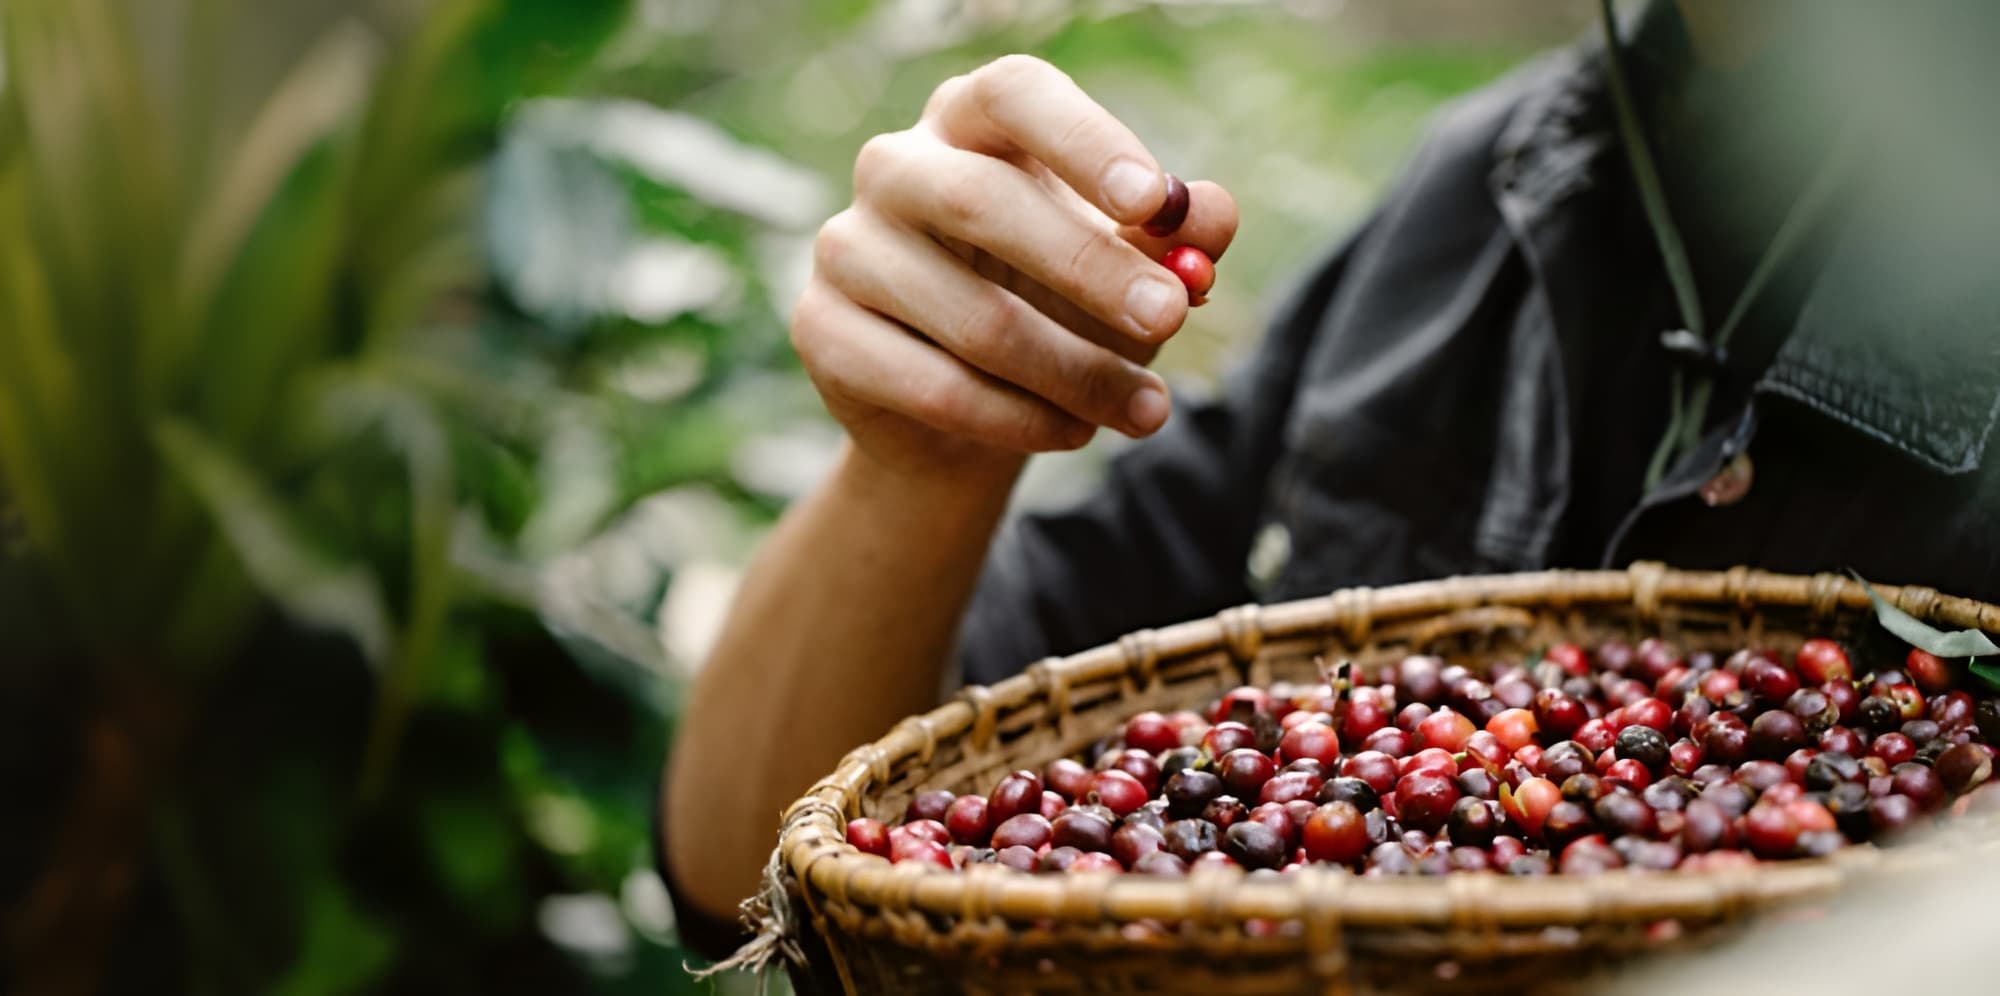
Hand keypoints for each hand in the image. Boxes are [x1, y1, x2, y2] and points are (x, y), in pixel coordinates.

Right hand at [793, 54, 1237, 480]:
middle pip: (984, 202)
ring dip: (1075, 373)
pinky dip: (1017, 421)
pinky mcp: (822, 331)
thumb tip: (1212, 216)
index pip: (1015, 95)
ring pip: (972, 317)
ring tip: (1147, 409)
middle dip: (1091, 269)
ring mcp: (846, 247)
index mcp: (970, 120)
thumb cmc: (1055, 306)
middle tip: (1170, 319)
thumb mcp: (1126, 267)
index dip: (1084, 140)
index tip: (1153, 202)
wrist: (965, 414)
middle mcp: (894, 167)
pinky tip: (1073, 433)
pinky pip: (933, 386)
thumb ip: (1173, 237)